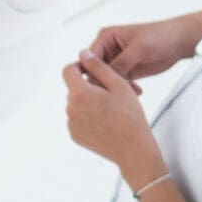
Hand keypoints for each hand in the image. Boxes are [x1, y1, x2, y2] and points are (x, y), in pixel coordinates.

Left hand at [63, 52, 160, 179]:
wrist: (132, 148)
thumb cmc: (129, 115)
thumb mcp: (118, 84)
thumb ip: (98, 67)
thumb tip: (83, 53)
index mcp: (79, 94)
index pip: (68, 70)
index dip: (81, 66)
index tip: (94, 69)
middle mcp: (70, 110)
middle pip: (74, 88)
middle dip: (89, 86)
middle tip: (113, 93)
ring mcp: (70, 125)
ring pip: (77, 104)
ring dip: (90, 102)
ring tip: (112, 109)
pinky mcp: (74, 136)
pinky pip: (78, 119)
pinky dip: (89, 116)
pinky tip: (106, 121)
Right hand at [86, 16, 199, 82]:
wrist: (180, 41)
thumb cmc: (161, 36)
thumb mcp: (137, 49)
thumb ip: (117, 63)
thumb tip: (98, 75)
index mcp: (105, 38)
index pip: (88, 60)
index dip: (90, 74)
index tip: (99, 86)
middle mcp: (107, 50)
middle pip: (94, 72)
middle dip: (103, 83)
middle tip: (115, 92)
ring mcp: (115, 62)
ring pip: (104, 81)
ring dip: (115, 88)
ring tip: (130, 92)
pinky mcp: (124, 71)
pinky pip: (116, 85)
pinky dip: (124, 90)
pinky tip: (136, 91)